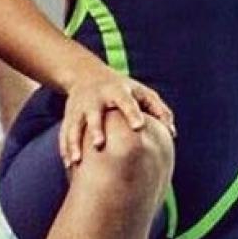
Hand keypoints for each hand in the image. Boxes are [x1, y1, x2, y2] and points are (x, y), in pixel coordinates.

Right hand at [60, 64, 175, 167]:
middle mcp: (96, 99)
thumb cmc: (123, 89)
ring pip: (75, 125)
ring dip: (74, 142)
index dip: (132, 113)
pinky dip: (65, 148)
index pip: (125, 102)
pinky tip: (69, 165)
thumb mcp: (141, 92)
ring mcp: (80, 108)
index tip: (138, 127)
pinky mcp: (68, 116)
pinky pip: (64, 133)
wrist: (86, 73)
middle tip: (99, 144)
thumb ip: (158, 110)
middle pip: (95, 114)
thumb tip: (172, 132)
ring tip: (76, 161)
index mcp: (117, 91)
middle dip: (95, 129)